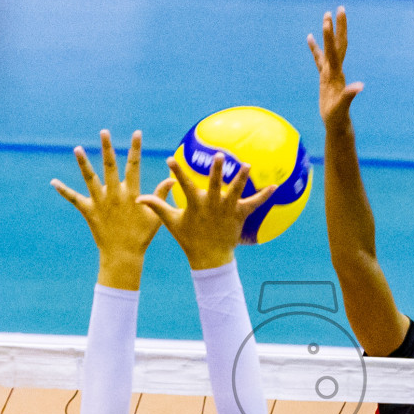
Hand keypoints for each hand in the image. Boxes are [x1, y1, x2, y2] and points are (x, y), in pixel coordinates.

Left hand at [52, 130, 161, 288]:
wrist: (123, 256)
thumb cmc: (141, 236)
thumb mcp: (155, 216)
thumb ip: (161, 195)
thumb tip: (172, 178)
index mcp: (132, 194)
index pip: (134, 166)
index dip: (135, 149)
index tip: (136, 133)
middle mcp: (114, 195)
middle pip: (110, 166)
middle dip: (107, 148)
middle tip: (104, 132)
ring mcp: (100, 202)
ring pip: (90, 179)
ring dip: (83, 163)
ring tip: (77, 148)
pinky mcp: (89, 211)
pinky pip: (74, 199)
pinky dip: (63, 190)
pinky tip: (53, 182)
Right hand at [137, 153, 275, 269]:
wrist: (209, 258)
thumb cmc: (189, 238)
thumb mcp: (172, 222)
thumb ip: (157, 206)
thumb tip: (138, 198)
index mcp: (195, 205)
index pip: (183, 185)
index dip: (176, 172)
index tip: (170, 159)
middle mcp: (212, 205)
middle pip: (215, 185)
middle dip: (217, 171)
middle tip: (219, 155)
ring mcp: (226, 210)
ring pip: (235, 192)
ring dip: (241, 178)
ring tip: (247, 165)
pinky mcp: (239, 215)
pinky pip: (254, 204)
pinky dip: (264, 196)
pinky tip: (275, 186)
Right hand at [308, 7, 363, 127]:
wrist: (338, 125)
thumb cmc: (339, 117)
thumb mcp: (343, 106)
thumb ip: (350, 95)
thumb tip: (360, 86)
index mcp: (337, 73)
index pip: (334, 50)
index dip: (330, 36)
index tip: (328, 20)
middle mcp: (336, 69)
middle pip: (338, 44)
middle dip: (338, 27)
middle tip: (339, 9)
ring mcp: (331, 72)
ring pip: (329, 48)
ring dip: (327, 33)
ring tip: (326, 16)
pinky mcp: (325, 77)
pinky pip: (318, 58)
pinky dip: (315, 48)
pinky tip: (309, 38)